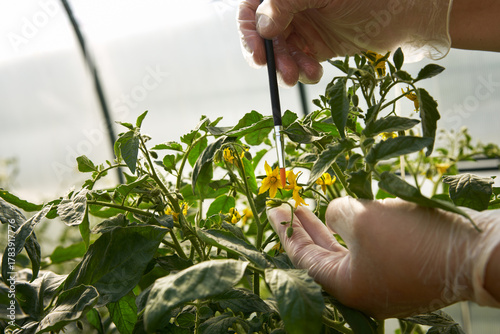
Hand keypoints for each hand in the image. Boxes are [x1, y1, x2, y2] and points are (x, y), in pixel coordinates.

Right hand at [238, 0, 451, 85]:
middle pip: (264, 35)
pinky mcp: (316, 46)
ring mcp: (303, 27)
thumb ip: (285, 4)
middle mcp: (291, 7)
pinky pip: (298, 63)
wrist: (404, 16)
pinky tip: (314, 72)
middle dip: (273, 58)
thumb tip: (260, 25)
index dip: (248, 33)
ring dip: (288, 68)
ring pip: (281, 53)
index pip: (252, 8)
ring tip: (301, 77)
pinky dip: (303, 72)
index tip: (258, 55)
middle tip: (283, 75)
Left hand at [267, 197, 499, 318]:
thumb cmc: (413, 240)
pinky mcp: (403, 271)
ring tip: (311, 205)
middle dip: (304, 229)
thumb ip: (338, 214)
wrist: (476, 255)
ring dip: (329, 227)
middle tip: (288, 206)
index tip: (273, 210)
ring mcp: (384, 282)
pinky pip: (369, 250)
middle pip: (322, 257)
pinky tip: (348, 212)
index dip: (286, 231)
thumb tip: (334, 213)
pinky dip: (355, 231)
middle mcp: (362, 290)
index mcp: (345, 287)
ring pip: (346, 252)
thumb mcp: (364, 219)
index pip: (304, 258)